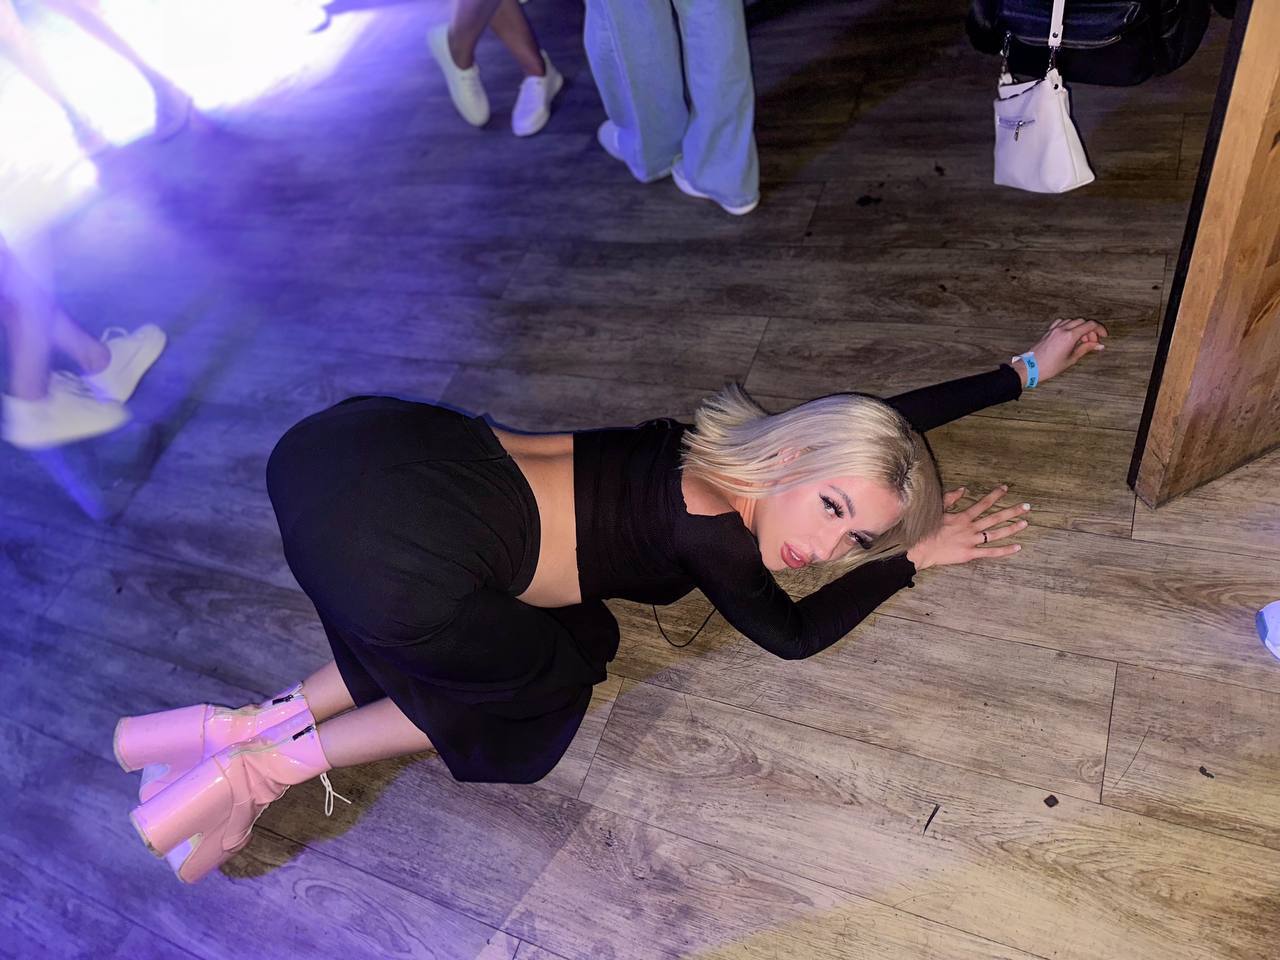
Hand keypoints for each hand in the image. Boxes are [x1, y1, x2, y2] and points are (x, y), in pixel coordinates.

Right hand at [906, 485, 1029, 570]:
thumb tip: (963, 489)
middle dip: (1011, 511)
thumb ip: (950, 498)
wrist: (920, 549)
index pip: (983, 503)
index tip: (1005, 488)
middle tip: (1026, 506)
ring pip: (996, 534)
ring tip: (1025, 523)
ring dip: (1011, 528)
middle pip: (995, 518)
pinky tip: (1018, 547)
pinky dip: (1005, 550)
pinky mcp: (970, 554)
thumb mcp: (936, 510)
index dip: (995, 495)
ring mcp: (971, 541)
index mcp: (963, 517)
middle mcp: (970, 528)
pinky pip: (991, 552)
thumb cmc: (926, 529)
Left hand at [1015, 317, 1107, 385]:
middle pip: (1083, 322)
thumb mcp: (1071, 359)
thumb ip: (1086, 349)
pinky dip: (1069, 326)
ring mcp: (1054, 329)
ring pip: (1073, 321)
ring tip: (1081, 341)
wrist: (1030, 367)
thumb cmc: (1050, 367)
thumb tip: (1099, 345)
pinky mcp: (1048, 331)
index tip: (1104, 336)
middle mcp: (1062, 329)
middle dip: (1090, 330)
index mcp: (1069, 336)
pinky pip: (1062, 322)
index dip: (1100, 329)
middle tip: (1092, 342)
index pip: (1090, 325)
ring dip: (1080, 328)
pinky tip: (1070, 336)